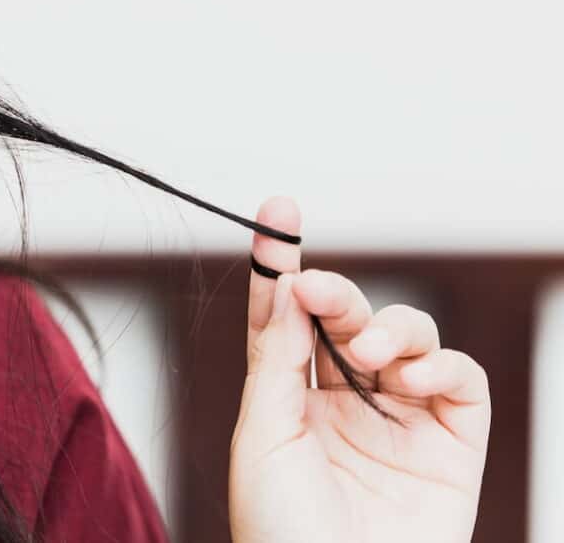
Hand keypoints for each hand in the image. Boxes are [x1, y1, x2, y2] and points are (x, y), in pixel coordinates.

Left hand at [229, 198, 490, 542]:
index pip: (286, 319)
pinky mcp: (452, 442)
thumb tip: (290, 292)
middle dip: (334, 291)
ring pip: (407, 336)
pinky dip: (438, 364)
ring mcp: (400, 418)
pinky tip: (405, 378)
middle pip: (345, 318)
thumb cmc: (282, 531)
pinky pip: (459, 379)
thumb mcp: (262, 439)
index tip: (278, 210)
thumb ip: (277, 362)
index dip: (281, 265)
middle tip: (317, 287)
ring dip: (388, 327)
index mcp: (289, 400)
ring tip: (369, 352)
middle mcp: (344, 402)